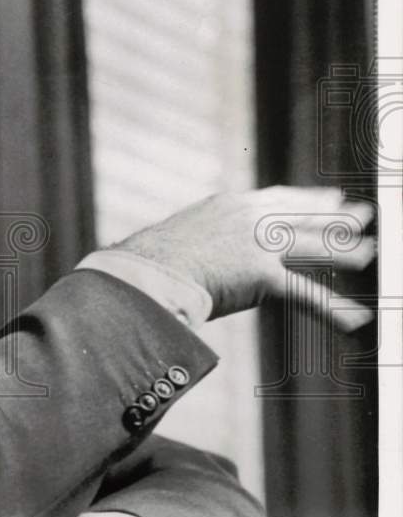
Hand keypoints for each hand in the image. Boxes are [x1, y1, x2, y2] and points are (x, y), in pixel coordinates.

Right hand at [113, 186, 375, 327]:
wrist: (144, 271)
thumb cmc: (152, 260)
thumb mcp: (185, 234)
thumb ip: (207, 236)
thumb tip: (205, 248)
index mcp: (231, 205)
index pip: (282, 197)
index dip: (312, 199)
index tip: (333, 198)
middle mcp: (250, 219)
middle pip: (306, 216)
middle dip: (339, 217)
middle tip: (365, 215)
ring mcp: (258, 245)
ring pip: (315, 248)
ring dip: (347, 252)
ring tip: (371, 254)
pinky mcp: (261, 276)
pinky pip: (305, 294)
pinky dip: (332, 309)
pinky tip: (356, 319)